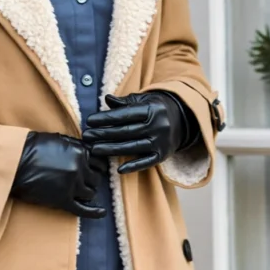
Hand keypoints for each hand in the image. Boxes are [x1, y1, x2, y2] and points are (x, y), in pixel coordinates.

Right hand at [10, 132, 107, 217]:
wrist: (14, 163)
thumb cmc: (31, 148)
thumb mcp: (58, 139)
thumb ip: (75, 146)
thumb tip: (86, 151)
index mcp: (80, 152)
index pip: (99, 162)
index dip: (95, 168)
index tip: (92, 171)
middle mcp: (80, 168)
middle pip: (95, 179)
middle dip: (89, 181)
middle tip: (81, 183)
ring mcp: (73, 185)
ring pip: (90, 193)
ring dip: (85, 193)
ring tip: (76, 193)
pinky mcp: (64, 200)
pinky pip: (84, 209)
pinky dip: (94, 212)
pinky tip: (102, 212)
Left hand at [83, 90, 198, 174]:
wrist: (183, 119)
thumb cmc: (156, 108)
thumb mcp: (144, 100)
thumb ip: (125, 102)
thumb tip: (107, 99)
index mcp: (152, 109)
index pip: (125, 115)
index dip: (106, 118)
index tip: (89, 121)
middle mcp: (157, 126)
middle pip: (126, 132)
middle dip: (104, 134)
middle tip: (86, 136)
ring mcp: (160, 142)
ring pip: (132, 147)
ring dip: (111, 149)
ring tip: (93, 150)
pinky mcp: (162, 155)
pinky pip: (146, 162)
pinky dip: (133, 166)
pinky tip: (119, 169)